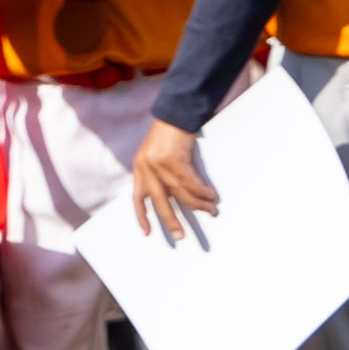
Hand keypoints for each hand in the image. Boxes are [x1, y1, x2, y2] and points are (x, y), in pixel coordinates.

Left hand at [124, 118, 219, 234]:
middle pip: (158, 201)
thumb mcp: (156, 155)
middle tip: (181, 236)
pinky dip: (202, 191)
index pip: (137, 198)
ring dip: (197, 204)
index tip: (148, 233)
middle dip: (170, 220)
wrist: (176, 113)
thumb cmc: (170, 134)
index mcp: (140, 169)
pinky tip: (211, 196)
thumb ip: (160, 174)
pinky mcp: (172, 160)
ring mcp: (158, 164)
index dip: (142, 216)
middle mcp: (145, 168)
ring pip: (179, 193)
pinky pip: (190, 182)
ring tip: (210, 210)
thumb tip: (173, 196)